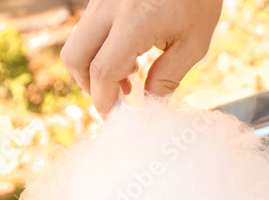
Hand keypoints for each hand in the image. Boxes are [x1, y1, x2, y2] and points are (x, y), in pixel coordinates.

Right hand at [61, 0, 222, 115]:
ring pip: (77, 44)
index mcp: (133, 21)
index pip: (102, 71)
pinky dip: (100, 52)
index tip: (118, 119)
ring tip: (130, 82)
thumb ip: (168, 76)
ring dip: (95, 70)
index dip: (105, 102)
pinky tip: (130, 59)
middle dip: (90, 87)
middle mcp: (108, 8)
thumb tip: (151, 105)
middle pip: (74, 58)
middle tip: (118, 103)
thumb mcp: (193, 43)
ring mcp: (100, 0)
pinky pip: (89, 31)